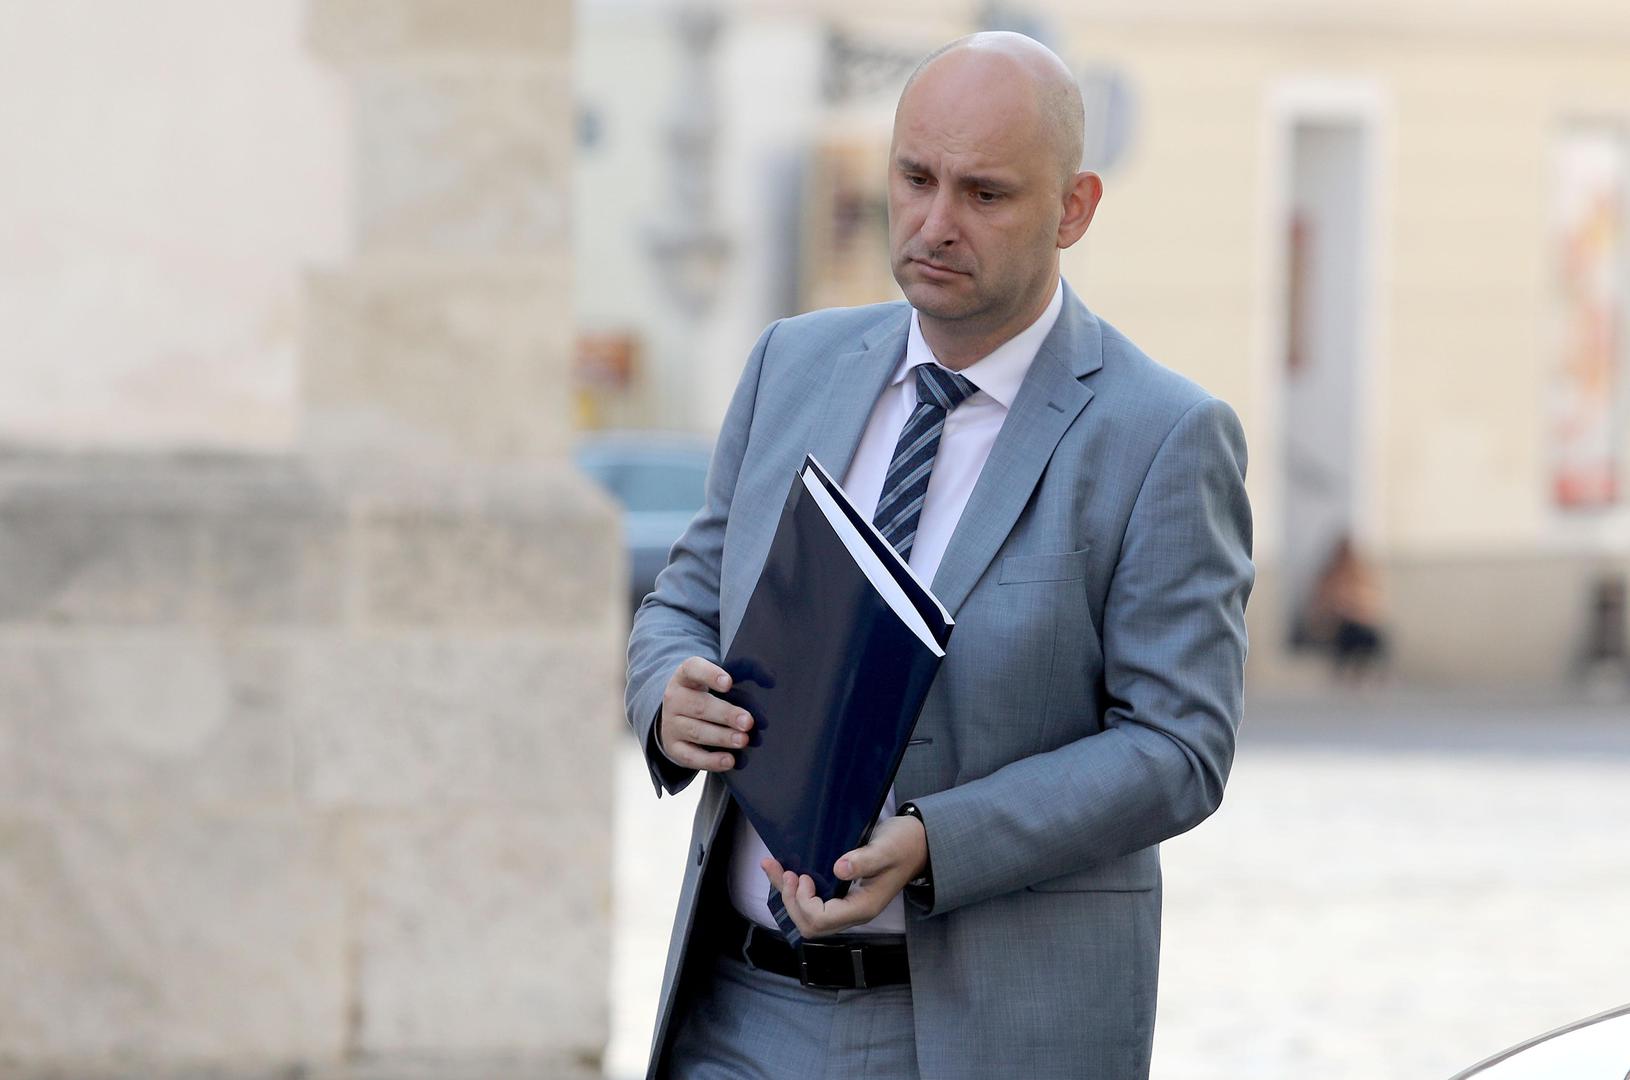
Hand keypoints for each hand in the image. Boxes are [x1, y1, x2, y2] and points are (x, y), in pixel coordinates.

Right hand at [658, 657, 752, 771]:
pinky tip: (729, 760)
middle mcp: (675, 699)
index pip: (693, 669)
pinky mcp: (674, 748)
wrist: (676, 716)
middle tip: (748, 721)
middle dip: (726, 714)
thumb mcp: (718, 678)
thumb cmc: (706, 693)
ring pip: (696, 732)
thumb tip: (771, 679)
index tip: (729, 683)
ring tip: (743, 740)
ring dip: (721, 737)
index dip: (709, 674)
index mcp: (685, 676)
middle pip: (699, 706)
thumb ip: (745, 671)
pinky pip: (690, 756)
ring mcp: (671, 725)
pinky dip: (710, 760)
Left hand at [760, 813, 926, 938]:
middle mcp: (852, 913)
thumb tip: (839, 869)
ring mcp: (846, 907)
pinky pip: (811, 903)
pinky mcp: (840, 896)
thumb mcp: (887, 848)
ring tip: (774, 868)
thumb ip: (865, 860)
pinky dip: (792, 889)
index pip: (822, 920)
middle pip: (810, 925)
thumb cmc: (904, 845)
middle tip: (786, 872)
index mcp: (863, 907)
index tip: (804, 876)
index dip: (805, 902)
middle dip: (791, 901)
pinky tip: (782, 869)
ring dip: (787, 895)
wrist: (917, 844)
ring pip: (807, 916)